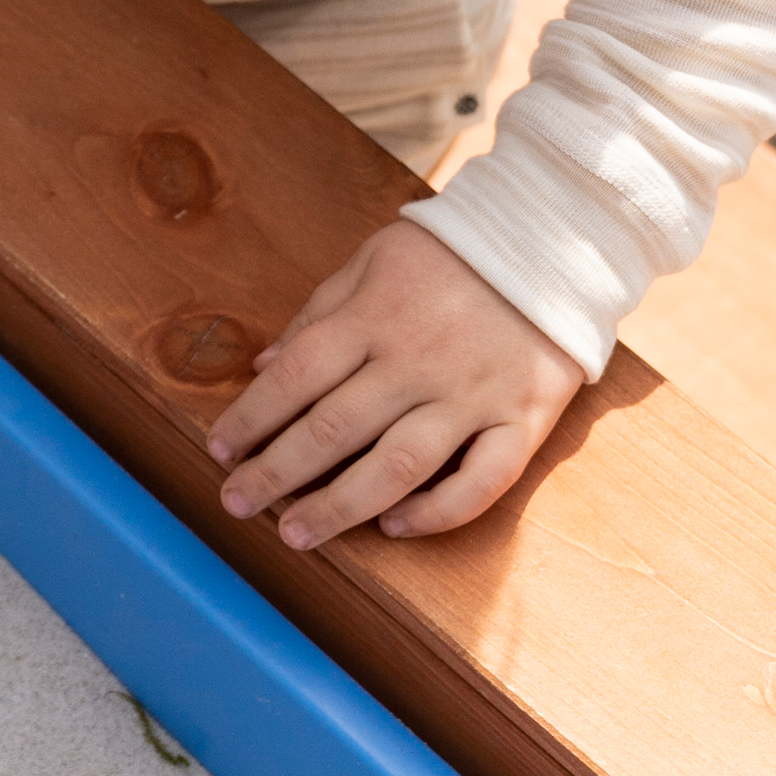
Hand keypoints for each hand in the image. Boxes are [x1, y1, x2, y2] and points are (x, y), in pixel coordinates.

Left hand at [207, 217, 583, 545]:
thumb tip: (261, 368)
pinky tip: (395, 527)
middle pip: (335, 428)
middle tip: (237, 505)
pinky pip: (482, 480)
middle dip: (277, 472)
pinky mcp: (523, 419)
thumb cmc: (451, 254)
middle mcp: (418, 360)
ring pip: (398, 464)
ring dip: (340, 506)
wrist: (557, 241)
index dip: (251, 417)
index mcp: (375, 316)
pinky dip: (439, 512)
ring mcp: (473, 394)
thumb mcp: (372, 260)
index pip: (297, 375)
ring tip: (294, 534)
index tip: (219, 450)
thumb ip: (318, 314)